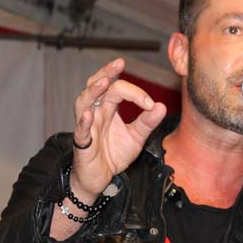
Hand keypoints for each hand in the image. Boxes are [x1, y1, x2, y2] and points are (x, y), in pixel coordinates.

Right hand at [70, 58, 166, 199]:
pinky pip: (80, 130)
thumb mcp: (136, 138)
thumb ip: (147, 123)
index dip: (135, 93)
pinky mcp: (82, 143)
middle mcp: (96, 112)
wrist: (100, 179)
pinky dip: (83, 122)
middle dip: (106, 73)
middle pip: (96, 86)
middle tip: (118, 63)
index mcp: (109, 108)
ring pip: (83, 102)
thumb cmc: (113, 154)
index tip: (150, 104)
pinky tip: (88, 114)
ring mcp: (87, 126)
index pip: (119, 90)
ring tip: (103, 82)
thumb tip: (161, 106)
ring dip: (93, 91)